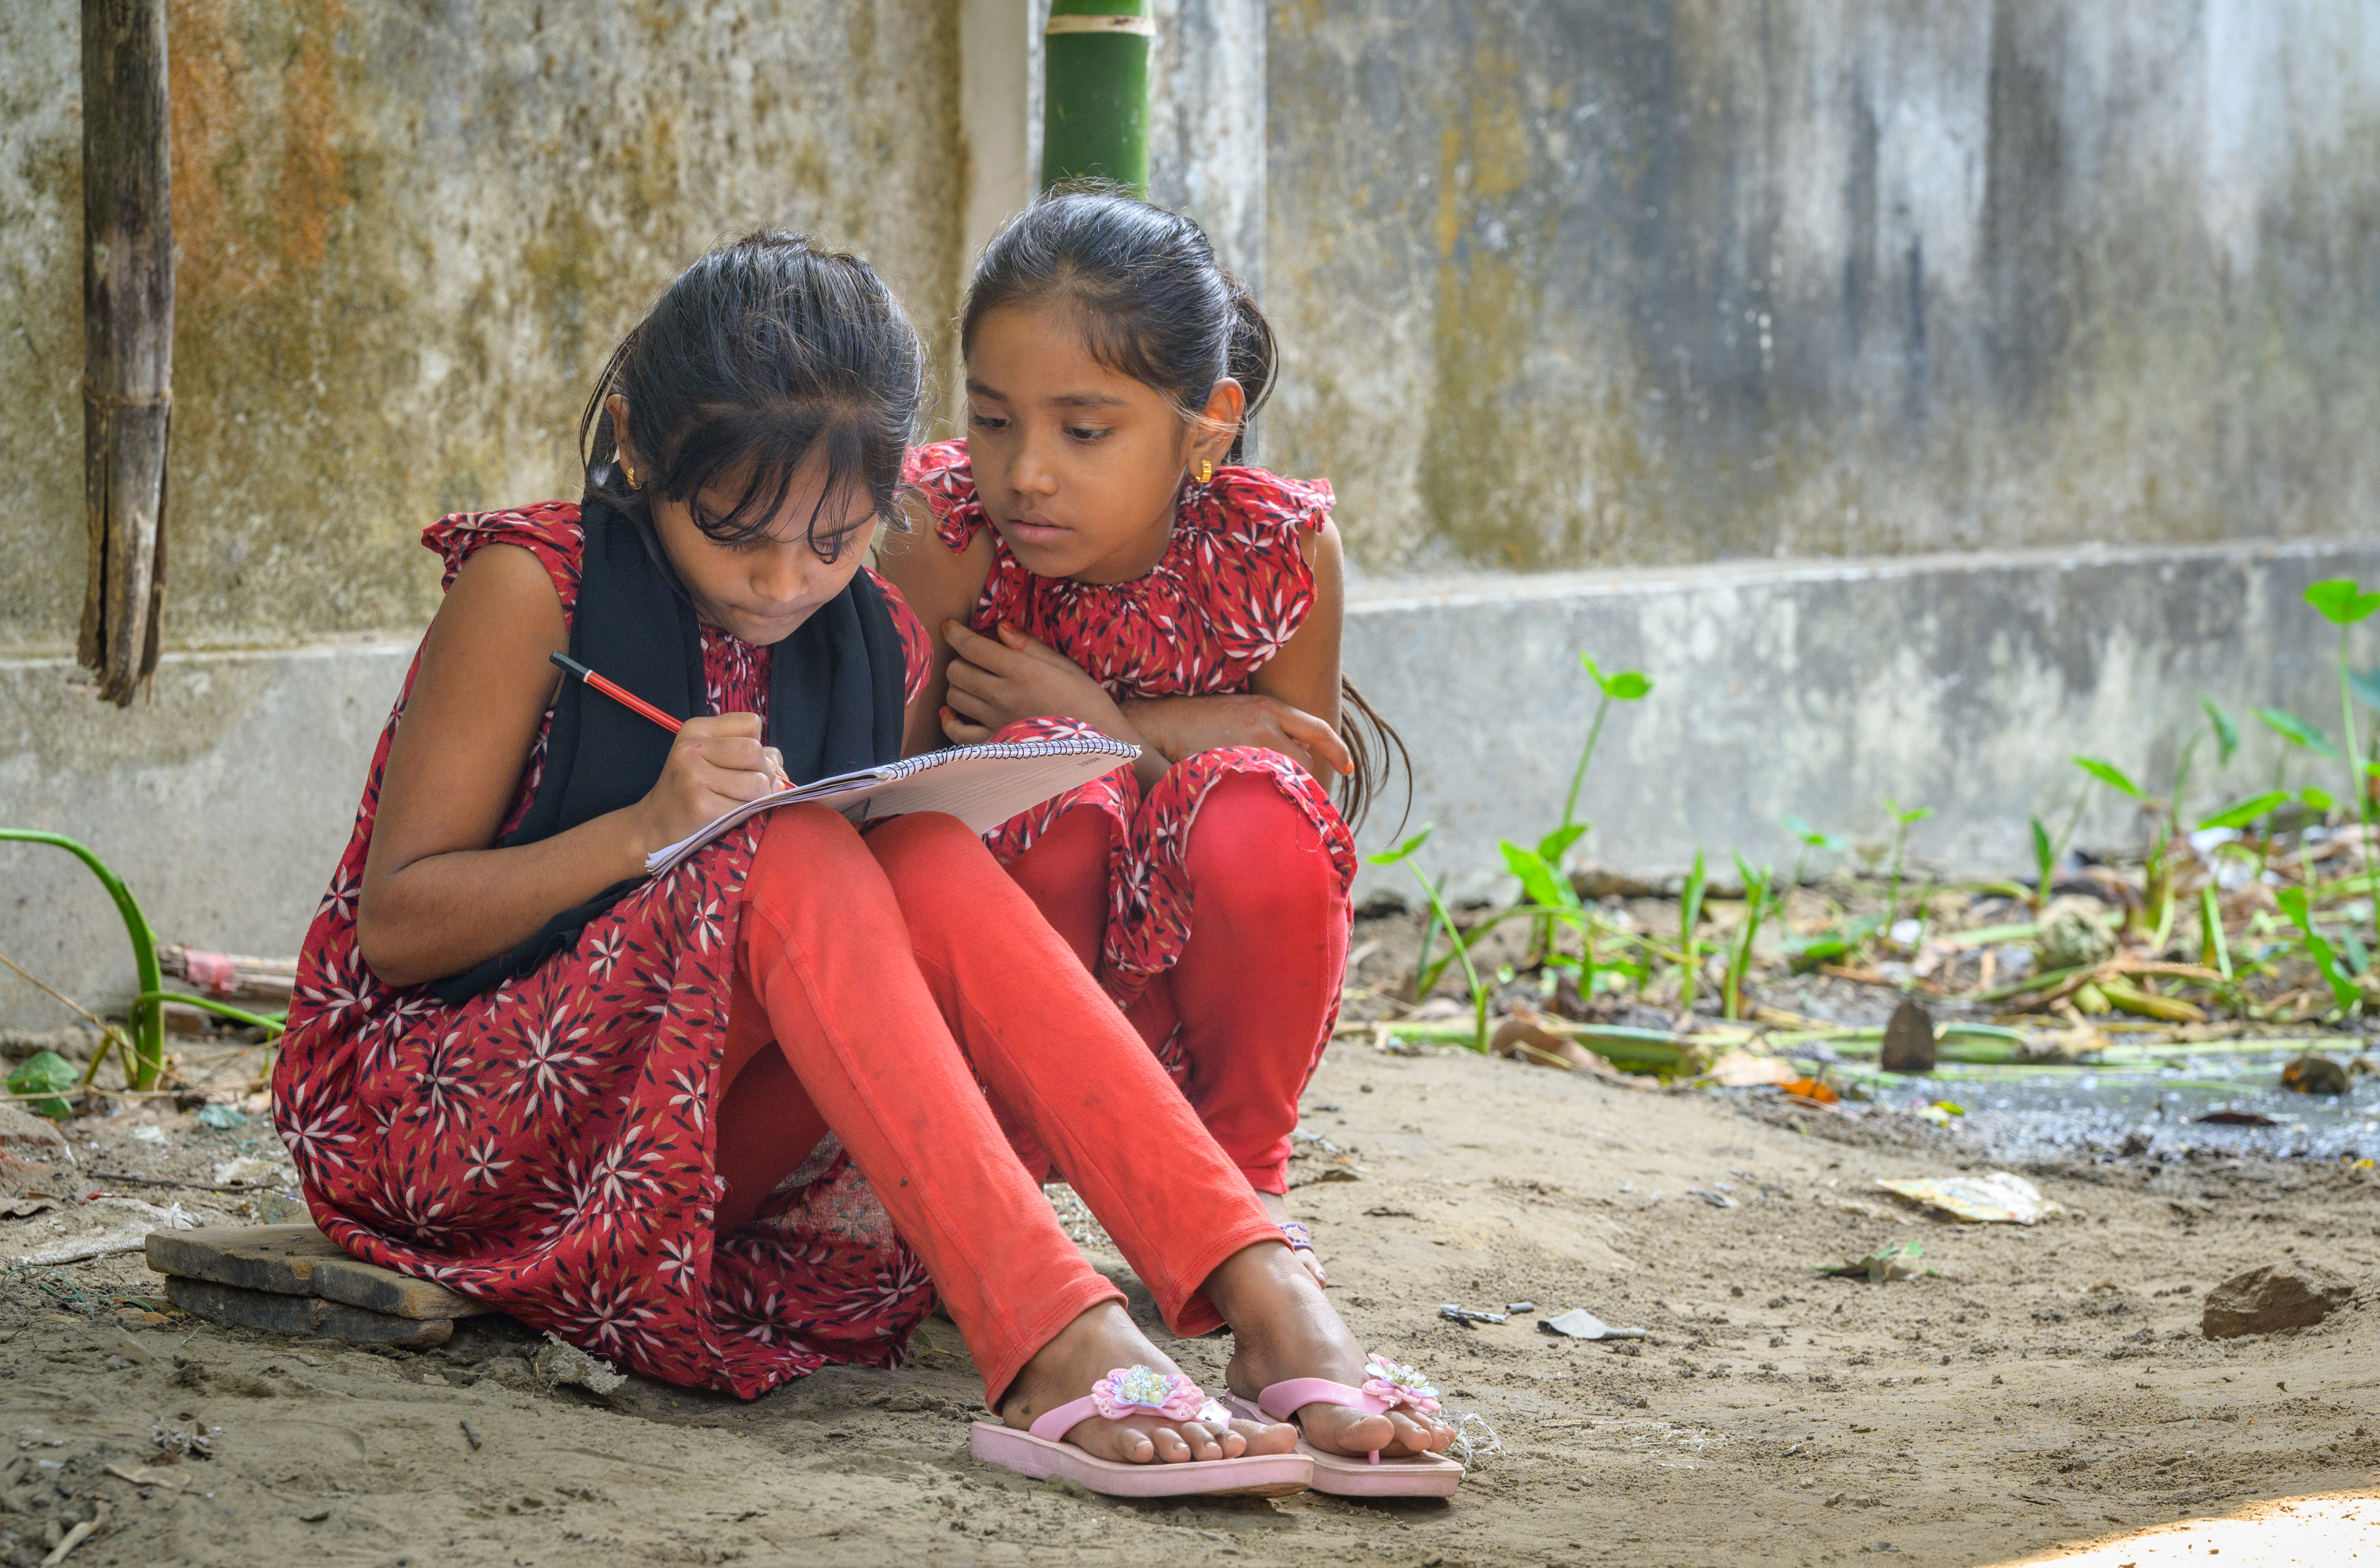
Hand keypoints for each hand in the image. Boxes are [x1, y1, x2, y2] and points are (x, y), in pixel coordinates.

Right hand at [628, 713, 786, 854]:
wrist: (656, 825)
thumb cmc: (693, 789)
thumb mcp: (713, 759)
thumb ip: (751, 753)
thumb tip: (779, 765)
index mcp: (696, 729)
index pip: (752, 723)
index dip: (758, 745)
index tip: (745, 764)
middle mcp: (692, 748)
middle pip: (755, 751)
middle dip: (763, 773)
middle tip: (749, 788)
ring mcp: (694, 777)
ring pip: (758, 781)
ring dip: (758, 798)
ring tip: (738, 802)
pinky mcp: (701, 806)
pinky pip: (747, 808)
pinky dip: (746, 815)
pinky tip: (728, 816)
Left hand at [940, 620, 1126, 743]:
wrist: (1102, 745)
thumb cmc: (1087, 702)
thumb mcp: (1065, 666)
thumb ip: (1030, 646)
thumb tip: (1000, 626)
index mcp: (1022, 672)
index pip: (972, 647)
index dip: (955, 633)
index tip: (949, 626)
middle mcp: (1003, 696)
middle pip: (956, 671)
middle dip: (959, 659)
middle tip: (972, 659)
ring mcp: (996, 723)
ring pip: (954, 697)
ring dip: (957, 685)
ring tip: (971, 682)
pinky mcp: (995, 746)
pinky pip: (957, 733)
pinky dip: (949, 720)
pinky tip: (951, 712)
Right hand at [1117, 693, 1353, 778]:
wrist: (1155, 724)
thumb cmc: (1193, 721)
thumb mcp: (1237, 713)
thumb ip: (1266, 730)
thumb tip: (1288, 756)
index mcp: (1268, 708)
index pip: (1316, 729)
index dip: (1337, 750)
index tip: (1349, 768)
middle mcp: (1265, 723)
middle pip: (1304, 761)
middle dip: (1297, 777)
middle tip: (1281, 792)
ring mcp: (1249, 745)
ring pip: (1284, 777)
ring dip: (1278, 789)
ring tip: (1254, 793)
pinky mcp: (1233, 765)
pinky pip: (1261, 791)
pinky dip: (1261, 799)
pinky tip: (1248, 803)